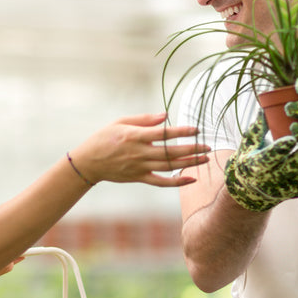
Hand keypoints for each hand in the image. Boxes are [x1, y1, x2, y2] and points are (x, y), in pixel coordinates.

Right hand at [70, 113, 209, 187]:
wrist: (88, 162)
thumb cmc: (104, 138)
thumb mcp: (120, 122)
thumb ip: (144, 119)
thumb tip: (165, 116)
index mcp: (135, 136)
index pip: (163, 134)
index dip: (181, 132)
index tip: (196, 129)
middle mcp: (139, 153)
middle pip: (170, 152)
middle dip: (191, 149)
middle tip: (208, 146)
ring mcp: (139, 167)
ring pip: (169, 167)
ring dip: (189, 163)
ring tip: (205, 159)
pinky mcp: (139, 178)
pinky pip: (161, 182)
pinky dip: (177, 182)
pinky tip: (191, 179)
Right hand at [223, 112, 297, 211]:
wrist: (253, 189)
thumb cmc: (251, 159)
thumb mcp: (249, 143)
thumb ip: (258, 127)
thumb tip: (264, 108)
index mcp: (256, 168)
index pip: (269, 159)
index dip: (280, 149)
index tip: (291, 138)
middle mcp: (271, 182)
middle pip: (293, 166)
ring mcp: (287, 188)